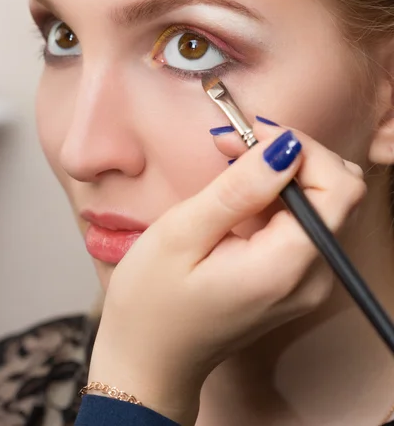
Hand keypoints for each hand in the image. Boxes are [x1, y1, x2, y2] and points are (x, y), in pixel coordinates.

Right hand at [88, 121, 365, 425]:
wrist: (151, 358)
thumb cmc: (153, 301)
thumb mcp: (183, 234)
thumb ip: (239, 189)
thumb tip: (285, 147)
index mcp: (287, 267)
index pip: (339, 187)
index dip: (303, 148)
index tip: (251, 132)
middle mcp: (313, 277)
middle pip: (341, 191)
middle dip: (294, 153)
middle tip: (238, 143)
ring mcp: (310, 281)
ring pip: (327, 201)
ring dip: (286, 170)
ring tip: (233, 160)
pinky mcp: (297, 278)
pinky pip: (307, 220)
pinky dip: (281, 193)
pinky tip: (242, 190)